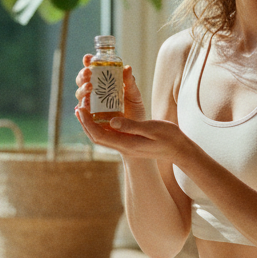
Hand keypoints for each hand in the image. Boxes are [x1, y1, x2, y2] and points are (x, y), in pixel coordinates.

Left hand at [74, 104, 192, 164]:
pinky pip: (110, 135)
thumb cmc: (168, 138)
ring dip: (91, 125)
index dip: (87, 123)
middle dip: (85, 123)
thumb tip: (112, 122)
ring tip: (84, 110)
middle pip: (96, 137)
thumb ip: (131, 126)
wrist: (178, 150)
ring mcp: (126, 146)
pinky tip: (101, 115)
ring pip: (102, 137)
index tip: (80, 109)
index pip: (99, 135)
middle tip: (78, 108)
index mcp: (126, 144)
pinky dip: (101, 125)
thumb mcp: (151, 129)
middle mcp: (123, 146)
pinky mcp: (129, 142)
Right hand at [75, 56, 147, 122]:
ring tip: (89, 87)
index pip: (92, 69)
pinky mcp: (91, 120)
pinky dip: (81, 110)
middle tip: (88, 73)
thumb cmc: (134, 109)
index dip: (88, 62)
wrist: (137, 130)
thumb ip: (129, 82)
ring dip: (82, 90)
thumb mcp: (134, 94)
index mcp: (102, 83)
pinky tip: (82, 107)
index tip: (88, 57)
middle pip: (82, 81)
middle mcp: (94, 93)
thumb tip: (127, 67)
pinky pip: (82, 115)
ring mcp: (91, 106)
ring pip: (80, 96)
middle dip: (82, 76)